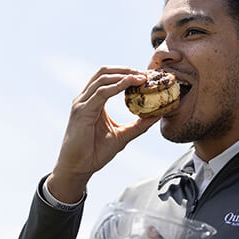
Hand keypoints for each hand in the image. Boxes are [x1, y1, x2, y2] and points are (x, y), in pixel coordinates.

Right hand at [48, 66, 158, 202]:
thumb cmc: (96, 152)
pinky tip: (129, 84)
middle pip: (104, 72)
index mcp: (93, 102)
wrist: (79, 168)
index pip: (109, 79)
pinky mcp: (82, 111)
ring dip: (123, 75)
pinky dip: (116, 86)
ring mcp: (82, 103)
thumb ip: (139, 124)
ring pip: (102, 79)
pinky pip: (101, 93)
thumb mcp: (123, 135)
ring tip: (141, 77)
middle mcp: (86, 99)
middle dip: (126, 69)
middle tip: (145, 74)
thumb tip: (158, 115)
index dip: (127, 73)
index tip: (146, 76)